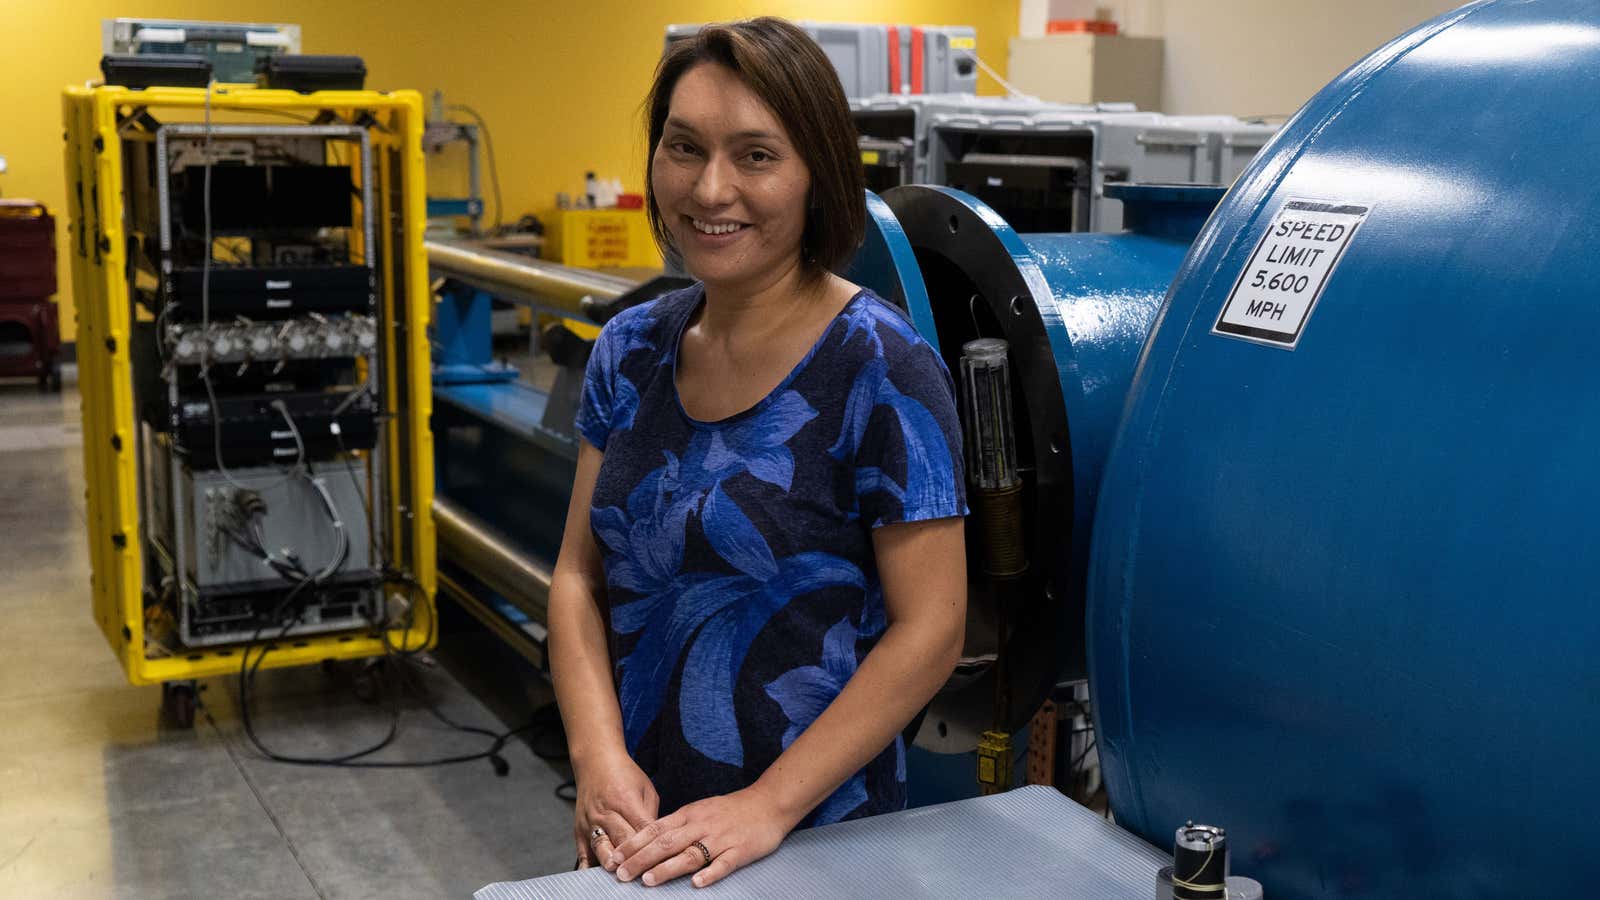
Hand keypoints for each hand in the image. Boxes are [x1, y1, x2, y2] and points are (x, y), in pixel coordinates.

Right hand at [573, 749, 659, 871]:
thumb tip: (658, 842)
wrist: (595, 762)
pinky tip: (596, 878)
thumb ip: (651, 816)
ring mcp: (591, 822)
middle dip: (634, 859)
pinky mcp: (580, 830)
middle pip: (623, 841)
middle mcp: (606, 812)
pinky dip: (589, 867)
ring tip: (621, 876)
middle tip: (645, 875)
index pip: (643, 829)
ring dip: (612, 864)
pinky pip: (583, 853)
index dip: (653, 846)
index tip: (662, 860)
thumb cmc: (625, 775)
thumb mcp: (646, 789)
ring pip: (602, 848)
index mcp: (626, 800)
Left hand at [609, 785, 797, 888]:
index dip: (633, 844)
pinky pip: (724, 863)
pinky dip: (710, 874)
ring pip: (690, 853)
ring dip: (668, 868)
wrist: (769, 802)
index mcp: (689, 815)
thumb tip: (649, 839)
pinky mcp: (740, 850)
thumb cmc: (731, 809)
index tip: (615, 858)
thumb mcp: (700, 810)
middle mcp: (701, 826)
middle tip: (622, 874)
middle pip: (666, 842)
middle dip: (641, 859)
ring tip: (648, 881)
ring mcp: (720, 838)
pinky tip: (698, 884)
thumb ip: (677, 825)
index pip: (655, 829)